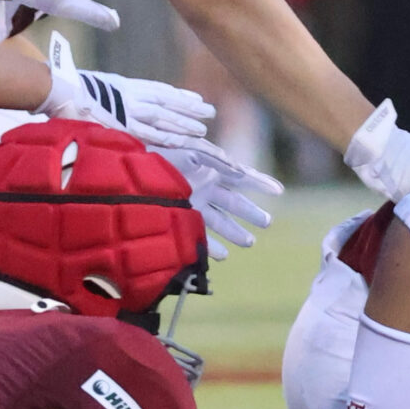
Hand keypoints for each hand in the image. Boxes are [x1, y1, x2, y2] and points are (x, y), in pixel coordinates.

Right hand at [41, 30, 214, 150]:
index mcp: (124, 86)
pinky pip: (151, 132)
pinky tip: (186, 140)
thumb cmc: (65, 91)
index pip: (158, 90)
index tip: (195, 98)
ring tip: (205, 127)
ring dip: (185, 122)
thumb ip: (103, 101)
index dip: (177, 95)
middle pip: (167, 102)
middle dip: (189, 108)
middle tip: (210, 112)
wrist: (56, 89)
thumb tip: (105, 110)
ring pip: (165, 117)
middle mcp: (131, 95)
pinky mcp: (123, 124)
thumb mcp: (90, 91)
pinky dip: (169, 136)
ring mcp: (128, 109)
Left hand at [160, 144, 282, 257]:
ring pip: (220, 221)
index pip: (241, 176)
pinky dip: (211, 246)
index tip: (279, 191)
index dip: (261, 182)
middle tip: (267, 223)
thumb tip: (242, 171)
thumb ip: (217, 161)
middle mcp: (204, 186)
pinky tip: (222, 256)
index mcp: (210, 168)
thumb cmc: (161, 154)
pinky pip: (199, 235)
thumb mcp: (192, 152)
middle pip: (234, 202)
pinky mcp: (178, 217)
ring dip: (235, 232)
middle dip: (251, 213)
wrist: (130, 169)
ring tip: (249, 242)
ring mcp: (191, 203)